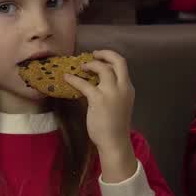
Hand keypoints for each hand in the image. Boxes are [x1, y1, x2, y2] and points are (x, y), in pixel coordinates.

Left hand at [62, 49, 137, 181]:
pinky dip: (74, 79)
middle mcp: (123, 87)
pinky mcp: (99, 99)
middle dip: (105, 53)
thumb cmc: (114, 126)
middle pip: (118, 61)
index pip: (122, 66)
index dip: (110, 58)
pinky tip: (67, 78)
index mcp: (128, 89)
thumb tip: (95, 82)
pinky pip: (84, 84)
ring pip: (102, 68)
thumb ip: (112, 92)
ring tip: (80, 67)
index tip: (101, 58)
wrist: (114, 142)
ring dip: (90, 64)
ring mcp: (111, 92)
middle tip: (93, 54)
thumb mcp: (119, 104)